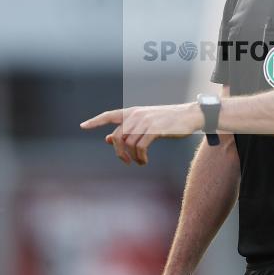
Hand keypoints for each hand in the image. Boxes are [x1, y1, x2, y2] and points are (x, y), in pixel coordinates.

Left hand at [80, 104, 202, 165]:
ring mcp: (145, 122)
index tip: (83, 126)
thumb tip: (108, 139)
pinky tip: (145, 161)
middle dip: (119, 152)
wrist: (190, 115)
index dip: (95, 121)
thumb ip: (129, 130)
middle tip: (126, 162)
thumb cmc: (169, 120)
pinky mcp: (154, 130)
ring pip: (128, 144)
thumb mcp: (147, 123)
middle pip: (118, 137)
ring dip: (132, 157)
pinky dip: (140, 157)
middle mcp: (136, 115)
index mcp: (133, 111)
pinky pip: (140, 147)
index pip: (109, 115)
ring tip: (140, 162)